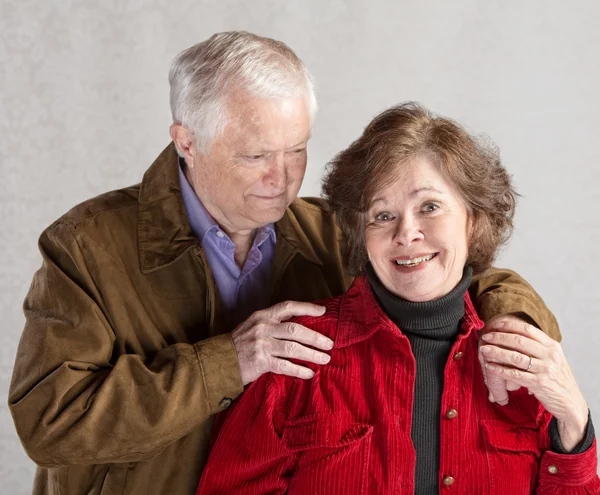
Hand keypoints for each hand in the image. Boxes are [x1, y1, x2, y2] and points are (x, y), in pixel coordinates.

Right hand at [231, 301, 332, 385]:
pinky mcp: (260, 362)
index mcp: (263, 316)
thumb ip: (273, 324)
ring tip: (325, 359)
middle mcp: (263, 327)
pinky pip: (285, 366)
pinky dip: (299, 370)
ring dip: (312, 354)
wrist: (219, 360)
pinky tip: (309, 373)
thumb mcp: (254, 325)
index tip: (322, 311)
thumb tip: (300, 327)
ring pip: (293, 348)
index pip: (288, 307)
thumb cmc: (240, 343)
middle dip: (315, 337)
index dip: (306, 308)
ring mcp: (261, 344)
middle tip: (329, 344)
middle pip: (295, 329)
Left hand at [480, 319, 588, 449]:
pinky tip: (490, 367)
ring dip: (496, 352)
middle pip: (519, 341)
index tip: (495, 324)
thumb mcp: (554, 358)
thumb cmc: (558, 378)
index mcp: (552, 346)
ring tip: (484, 350)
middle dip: (499, 337)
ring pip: (515, 357)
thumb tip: (515, 334)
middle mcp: (550, 356)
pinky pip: (515, 375)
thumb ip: (539, 347)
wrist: (571, 402)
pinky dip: (500, 370)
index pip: (528, 330)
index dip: (510, 325)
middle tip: (486, 337)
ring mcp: (545, 370)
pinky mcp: (539, 384)